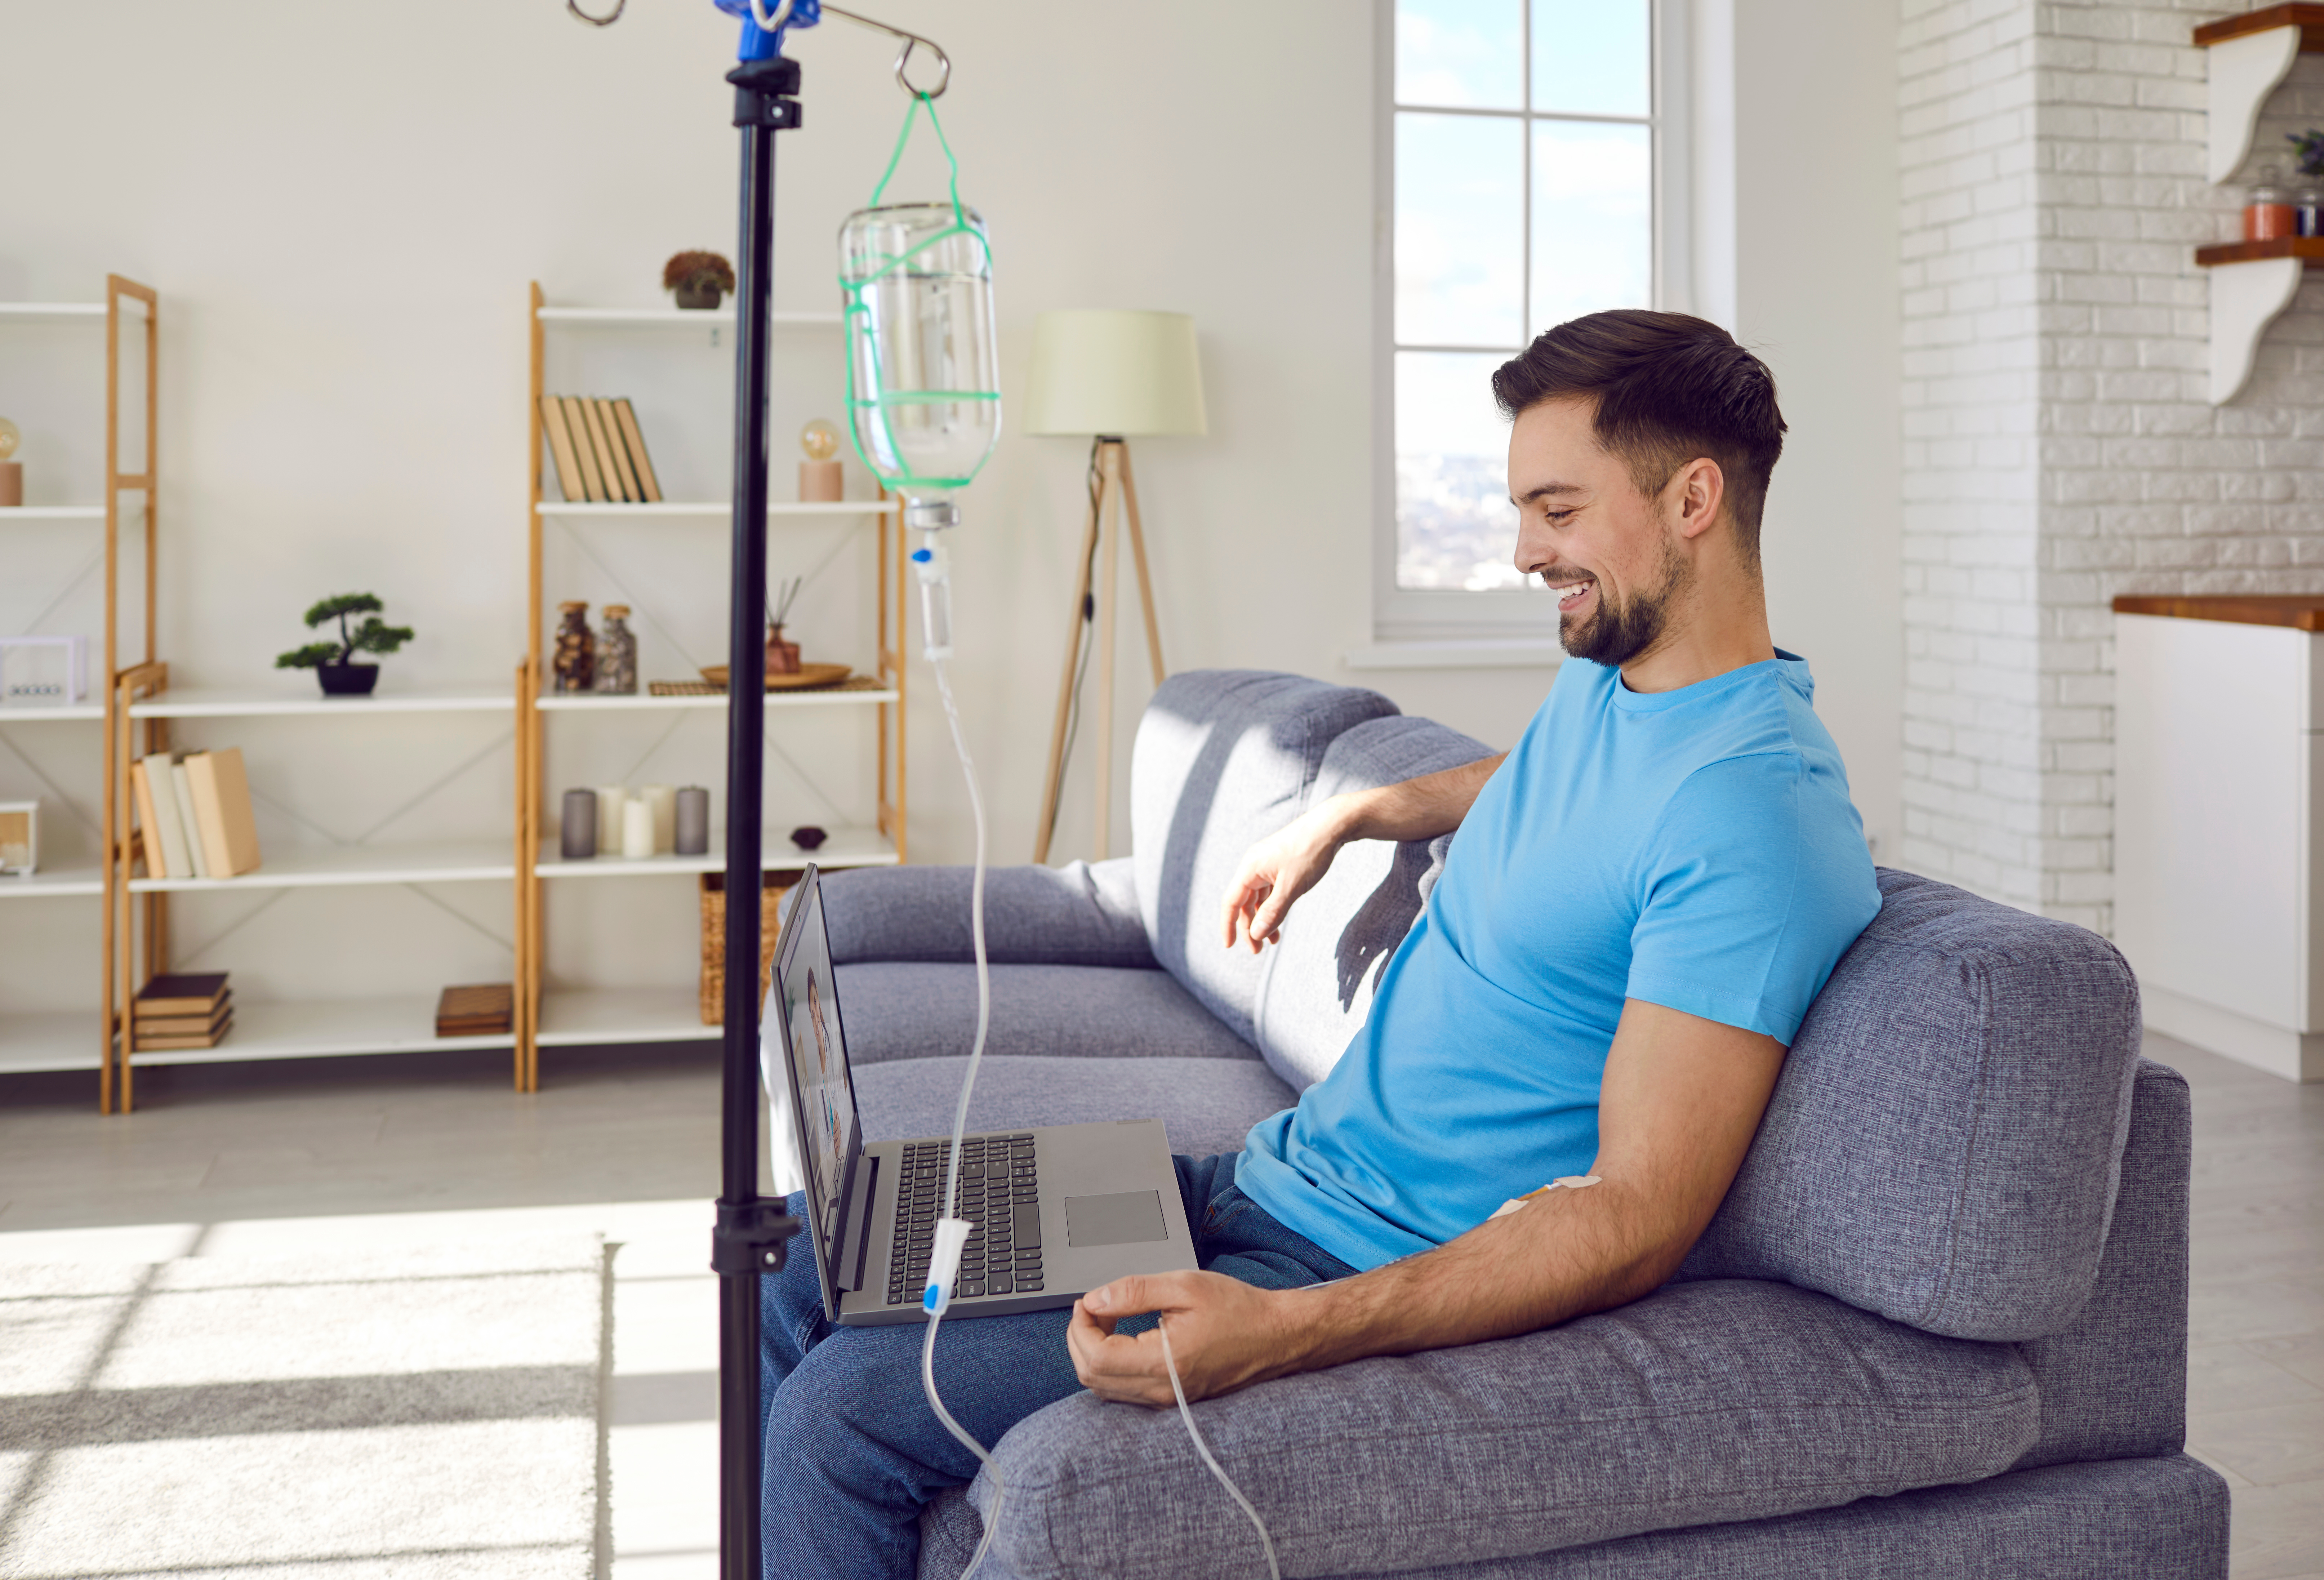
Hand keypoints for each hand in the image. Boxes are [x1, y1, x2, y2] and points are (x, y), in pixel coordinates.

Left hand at [1067, 1271, 1301, 1406]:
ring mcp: (1166, 1399)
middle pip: (1092, 1377)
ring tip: (1108, 1319)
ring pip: (1104, 1387)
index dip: (1081, 1327)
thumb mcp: (1184, 1286)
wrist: (1274, 1336)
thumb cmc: (1237, 1309)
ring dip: (1093, 1352)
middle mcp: (1162, 1390)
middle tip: (1092, 1307)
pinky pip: (1123, 1390)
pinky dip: (1110, 1365)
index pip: (1096, 1356)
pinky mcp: (1170, 1399)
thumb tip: (1094, 1300)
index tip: (1087, 1302)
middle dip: (1080, 1339)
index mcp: (1165, 1362)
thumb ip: (1133, 1292)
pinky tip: (1122, 1338)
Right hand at [1218, 802, 1347, 953]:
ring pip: (1258, 898)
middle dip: (1249, 927)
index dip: (1228, 925)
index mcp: (1250, 868)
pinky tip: (1280, 919)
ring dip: (1263, 919)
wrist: (1331, 825)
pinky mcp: (1280, 865)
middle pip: (1244, 902)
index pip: (1231, 902)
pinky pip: (1269, 891)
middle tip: (1258, 951)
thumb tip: (1255, 935)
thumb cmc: (1310, 852)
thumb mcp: (1291, 887)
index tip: (1229, 946)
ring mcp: (1267, 864)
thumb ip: (1273, 912)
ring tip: (1273, 941)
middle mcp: (1254, 866)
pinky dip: (1273, 907)